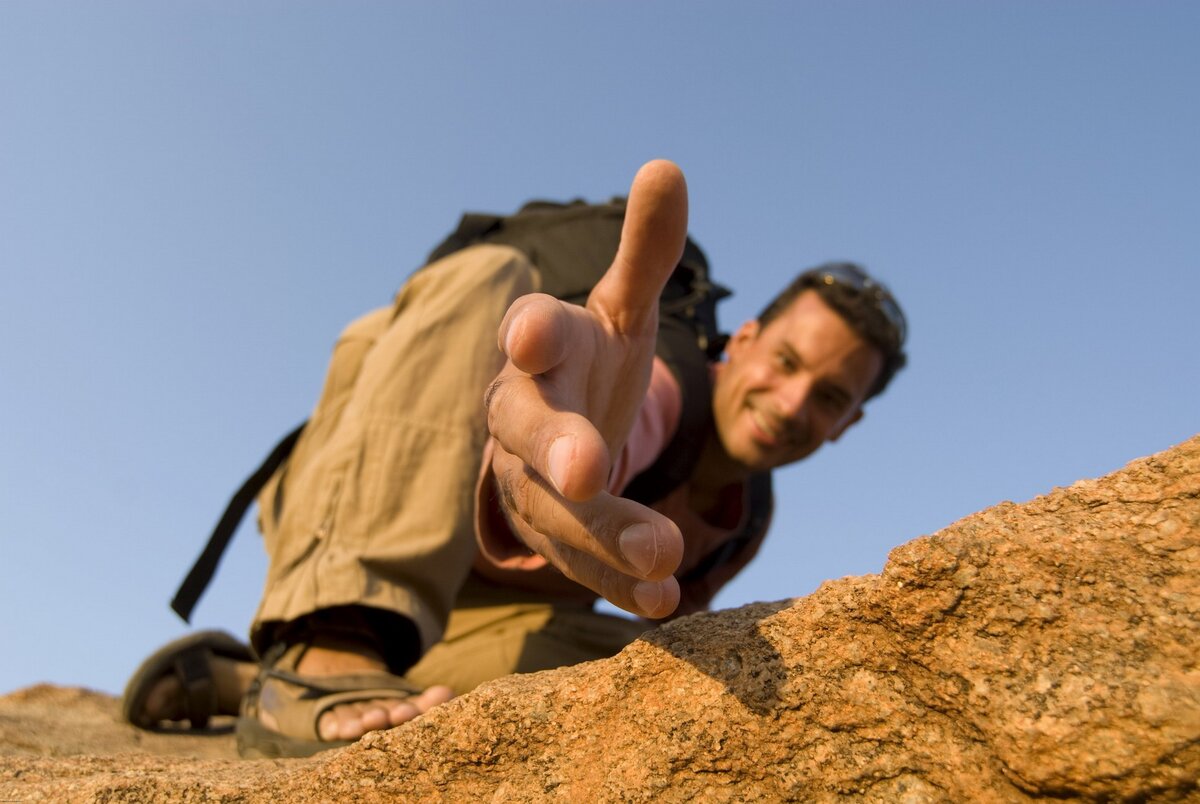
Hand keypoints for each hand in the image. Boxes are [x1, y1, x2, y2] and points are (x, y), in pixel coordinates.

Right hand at [484, 160, 688, 617]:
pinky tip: (664, 605)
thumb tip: (668, 166)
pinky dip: (618, 584)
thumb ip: (645, 252)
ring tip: (665, 562)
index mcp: (543, 348)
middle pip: (528, 434)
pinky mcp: (554, 533)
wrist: (556, 424)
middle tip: (587, 472)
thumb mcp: (623, 308)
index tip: (530, 328)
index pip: (531, 333)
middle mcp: (524, 415)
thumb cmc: (590, 358)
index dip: (530, 330)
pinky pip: (580, 563)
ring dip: (606, 538)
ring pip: (557, 512)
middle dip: (557, 449)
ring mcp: (532, 481)